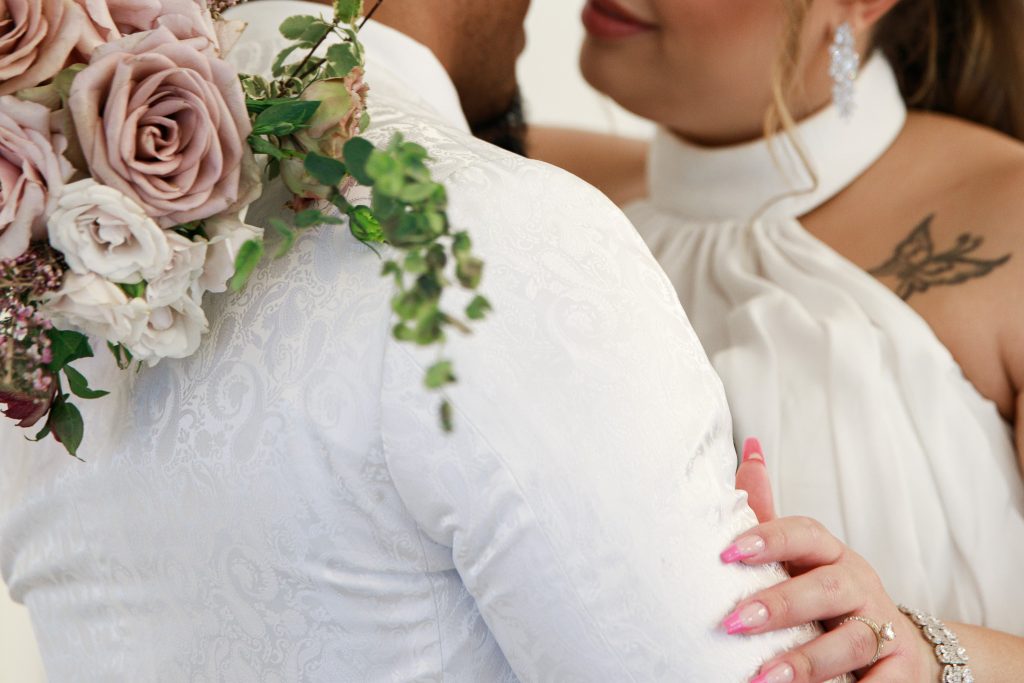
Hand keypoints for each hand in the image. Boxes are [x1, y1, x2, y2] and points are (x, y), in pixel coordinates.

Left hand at [725, 439, 937, 682]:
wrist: (901, 646)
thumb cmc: (828, 593)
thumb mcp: (800, 555)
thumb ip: (769, 513)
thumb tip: (749, 446)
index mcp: (829, 553)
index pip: (803, 534)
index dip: (768, 538)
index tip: (727, 552)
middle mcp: (859, 585)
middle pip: (826, 588)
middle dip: (780, 605)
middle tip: (733, 621)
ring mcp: (883, 627)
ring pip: (850, 641)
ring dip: (807, 661)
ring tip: (764, 679)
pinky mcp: (901, 670)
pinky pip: (880, 682)